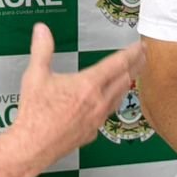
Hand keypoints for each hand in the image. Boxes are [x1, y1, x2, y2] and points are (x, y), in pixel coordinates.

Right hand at [4, 24, 143, 176]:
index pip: (118, 64)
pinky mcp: (92, 132)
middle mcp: (99, 102)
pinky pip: (108, 113)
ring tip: (130, 76)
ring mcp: (98, 119)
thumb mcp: (35, 76)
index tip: (141, 47)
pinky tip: (109, 102)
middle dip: (136, 65)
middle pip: (124, 80)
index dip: (132, 53)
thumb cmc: (34, 113)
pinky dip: (113, 102)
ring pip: (119, 98)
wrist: (32, 147)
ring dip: (126, 84)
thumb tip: (41, 29)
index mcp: (88, 84)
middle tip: (143, 56)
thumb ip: (42, 49)